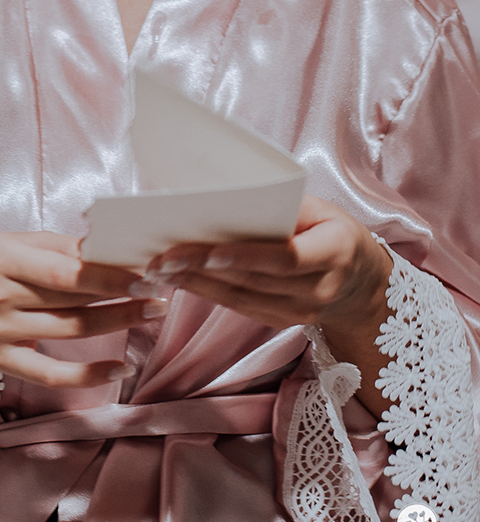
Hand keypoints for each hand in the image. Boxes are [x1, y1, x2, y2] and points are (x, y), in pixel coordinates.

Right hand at [0, 231, 167, 402]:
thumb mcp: (19, 241)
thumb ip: (63, 247)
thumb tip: (115, 250)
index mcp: (0, 257)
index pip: (64, 271)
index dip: (107, 276)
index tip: (145, 274)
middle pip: (71, 301)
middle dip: (122, 297)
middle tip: (161, 292)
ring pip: (69, 332)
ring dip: (116, 324)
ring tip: (151, 314)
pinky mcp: (1, 361)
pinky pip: (50, 374)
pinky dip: (87, 375)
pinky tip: (120, 369)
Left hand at [144, 195, 390, 334]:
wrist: (364, 283)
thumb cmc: (334, 231)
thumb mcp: (321, 210)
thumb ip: (281, 208)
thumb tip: (222, 198)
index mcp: (334, 252)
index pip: (286, 258)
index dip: (246, 257)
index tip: (206, 253)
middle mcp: (319, 290)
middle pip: (253, 281)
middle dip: (202, 270)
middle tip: (159, 258)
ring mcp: (301, 313)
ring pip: (240, 299)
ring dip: (194, 284)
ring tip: (156, 270)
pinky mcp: (283, 322)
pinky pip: (239, 307)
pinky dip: (206, 292)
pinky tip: (177, 280)